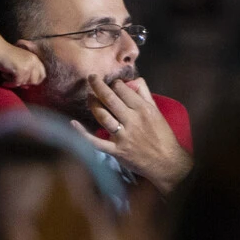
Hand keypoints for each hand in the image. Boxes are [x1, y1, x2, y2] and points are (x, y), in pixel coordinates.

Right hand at [0, 41, 46, 87]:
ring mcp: (27, 65)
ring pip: (24, 83)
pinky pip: (16, 82)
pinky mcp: (20, 69)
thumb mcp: (21, 62)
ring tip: (6, 74)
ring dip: (14, 81)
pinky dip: (9, 82)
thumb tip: (28, 87)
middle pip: (34, 81)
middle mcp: (33, 61)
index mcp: (35, 59)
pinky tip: (3, 75)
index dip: (34, 81)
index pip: (42, 75)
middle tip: (14, 79)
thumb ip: (27, 73)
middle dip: (23, 83)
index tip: (25, 82)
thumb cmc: (6, 56)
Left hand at [71, 76, 192, 193]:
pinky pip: (96, 142)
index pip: (122, 89)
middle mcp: (132, 120)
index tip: (111, 83)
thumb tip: (133, 80)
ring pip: (102, 116)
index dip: (114, 83)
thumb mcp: (157, 111)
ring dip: (92, 104)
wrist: (166, 162)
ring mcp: (123, 136)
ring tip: (88, 96)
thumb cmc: (162, 136)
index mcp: (143, 109)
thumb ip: (145, 94)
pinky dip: (83, 133)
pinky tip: (73, 123)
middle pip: (110, 99)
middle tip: (90, 77)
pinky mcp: (116, 151)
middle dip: (98, 85)